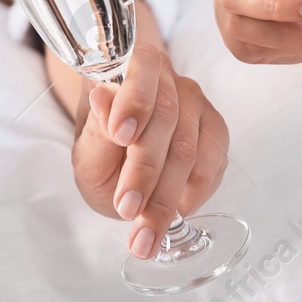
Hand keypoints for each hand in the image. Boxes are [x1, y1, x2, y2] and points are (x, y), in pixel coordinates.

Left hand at [68, 45, 228, 259]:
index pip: (140, 69)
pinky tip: (173, 213)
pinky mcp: (215, 132)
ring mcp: (196, 104)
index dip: (134, 101)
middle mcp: (168, 80)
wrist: (124, 168)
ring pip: (189, 149)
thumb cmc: (102, 155)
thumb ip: (96, 129)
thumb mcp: (87, 151)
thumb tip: (101, 97)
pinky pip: (212, 164)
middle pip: (166, 119)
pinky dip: (192, 195)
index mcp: (128, 69)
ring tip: (144, 232)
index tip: (120, 136)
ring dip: (166, 196)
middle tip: (126, 209)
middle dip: (144, 171)